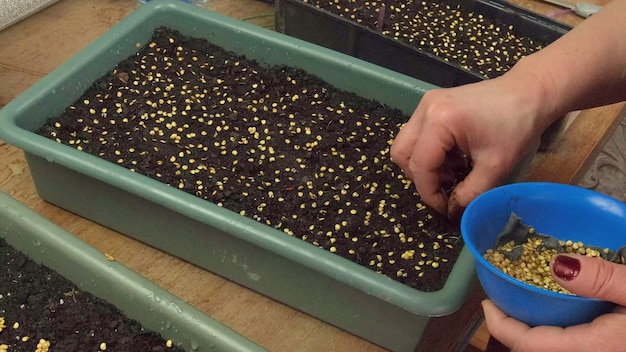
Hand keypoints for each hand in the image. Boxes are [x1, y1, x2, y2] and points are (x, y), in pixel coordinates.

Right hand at [390, 74, 546, 217]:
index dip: (429, 193)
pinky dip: (430, 152)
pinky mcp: (432, 105)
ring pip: (406, 144)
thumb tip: (452, 212)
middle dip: (421, 178)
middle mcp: (425, 110)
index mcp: (439, 121)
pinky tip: (454, 156)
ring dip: (425, 165)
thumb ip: (470, 193)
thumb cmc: (517, 126)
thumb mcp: (496, 166)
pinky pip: (417, 135)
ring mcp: (426, 104)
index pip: (419, 166)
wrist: (529, 92)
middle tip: (447, 187)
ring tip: (454, 170)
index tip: (446, 208)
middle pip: (402, 154)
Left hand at [483, 253, 625, 351]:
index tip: (487, 303)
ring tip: (530, 302)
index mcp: (591, 347)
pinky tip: (566, 310)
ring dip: (536, 330)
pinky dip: (558, 331)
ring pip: (550, 349)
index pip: (525, 343)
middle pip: (532, 349)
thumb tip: (557, 264)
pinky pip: (572, 346)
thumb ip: (603, 278)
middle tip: (505, 300)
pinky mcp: (609, 351)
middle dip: (514, 327)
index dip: (499, 324)